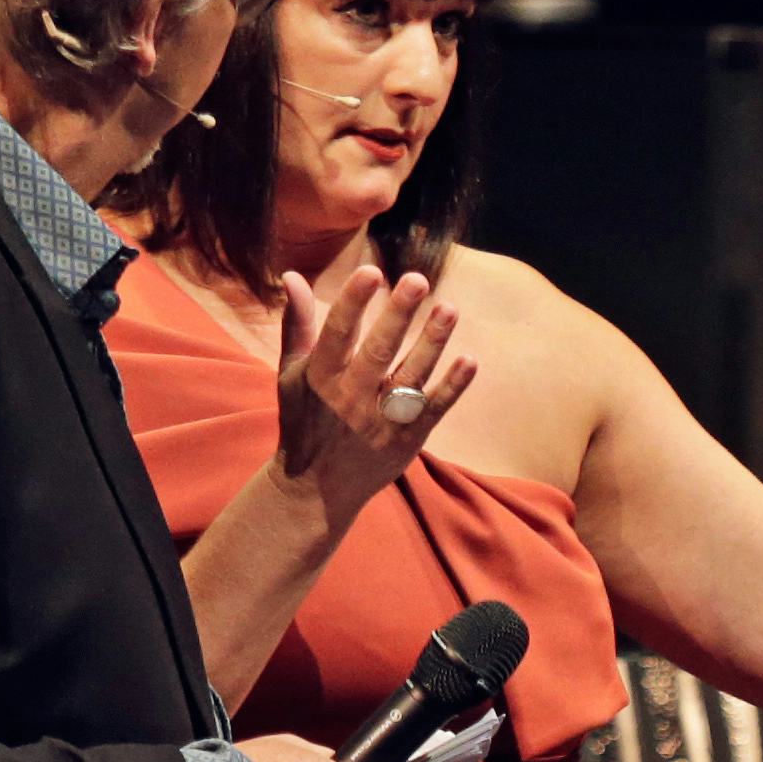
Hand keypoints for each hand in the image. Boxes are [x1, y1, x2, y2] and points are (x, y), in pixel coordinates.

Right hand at [270, 265, 476, 524]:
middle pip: (378, 351)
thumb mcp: (292, 374)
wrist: (316, 489)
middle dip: (398, 315)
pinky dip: (453, 386)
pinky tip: (469, 359)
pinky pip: (435, 408)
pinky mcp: (408, 438)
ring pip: (411, 376)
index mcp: (320, 377)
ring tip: (448, 309)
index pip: (337, 333)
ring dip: (431, 343)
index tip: (371, 272)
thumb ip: (299, 324)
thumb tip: (292, 275)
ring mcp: (382, 419)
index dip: (353, 302)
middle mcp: (351, 397)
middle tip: (418, 279)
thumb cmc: (304, 420)